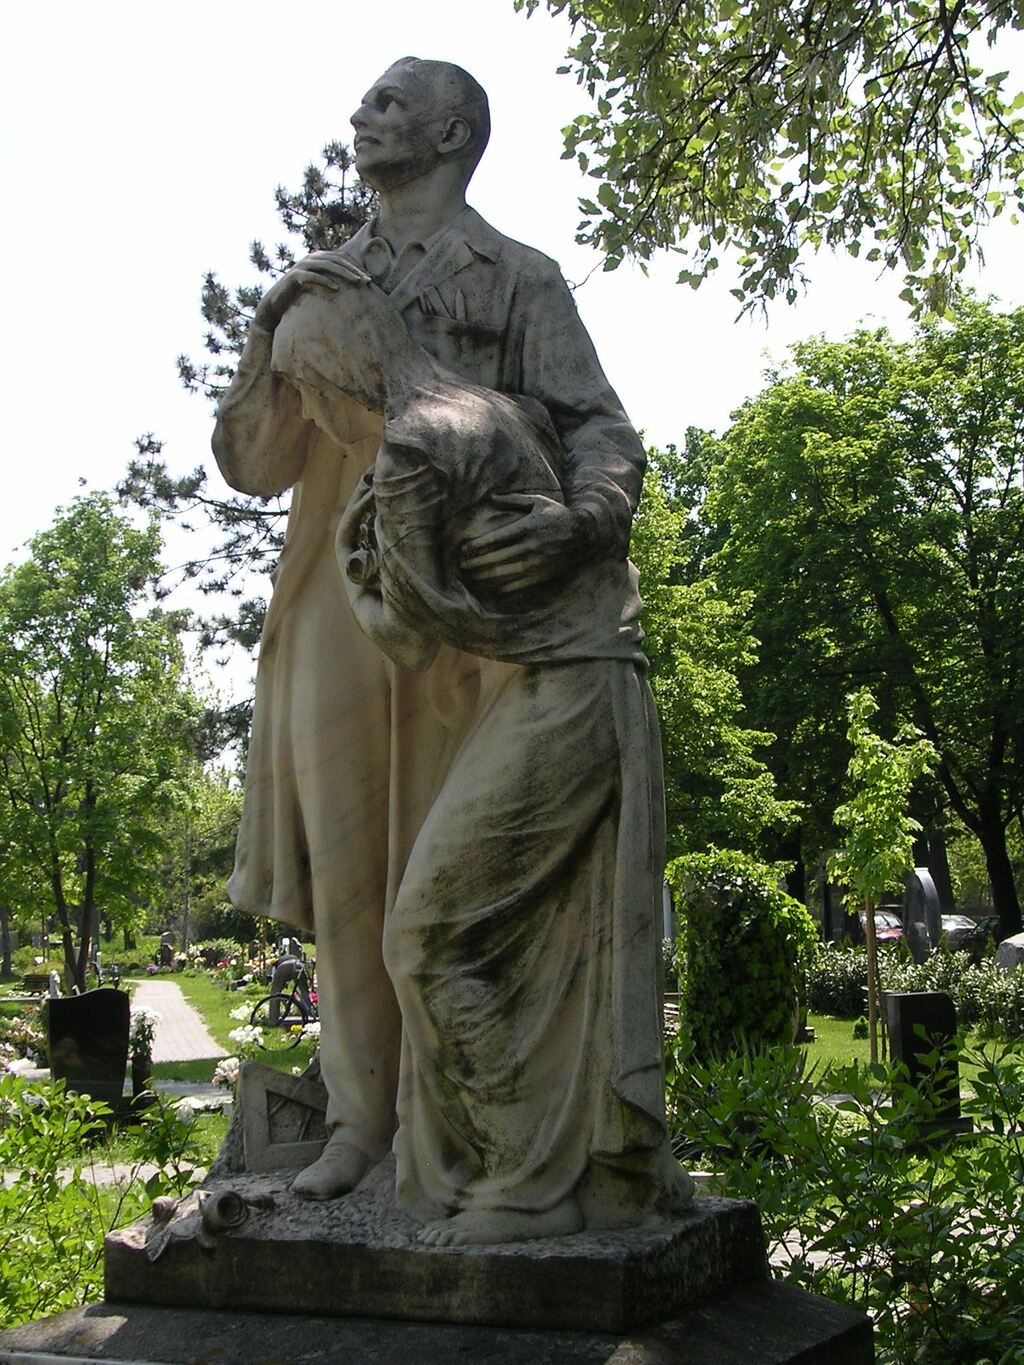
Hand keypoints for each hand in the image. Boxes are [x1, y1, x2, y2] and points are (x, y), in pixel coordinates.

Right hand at [252, 252, 370, 331]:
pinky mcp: (294, 277)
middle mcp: (310, 258)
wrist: (276, 304)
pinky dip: (325, 281)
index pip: (341, 258)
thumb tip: (354, 287)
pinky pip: (312, 277)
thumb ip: (332, 281)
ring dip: (343, 273)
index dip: (355, 266)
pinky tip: (336, 289)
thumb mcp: (319, 287)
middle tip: (366, 281)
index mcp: (318, 258)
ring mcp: (301, 266)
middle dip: (353, 269)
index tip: (369, 279)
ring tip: (356, 282)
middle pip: (336, 260)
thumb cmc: (300, 297)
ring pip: (326, 265)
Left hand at [458, 493, 580, 593]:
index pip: (495, 540)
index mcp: (526, 527)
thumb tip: (491, 497)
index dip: (476, 547)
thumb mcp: (538, 502)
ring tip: (471, 576)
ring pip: (503, 574)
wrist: (583, 534)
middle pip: (495, 558)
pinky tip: (490, 586)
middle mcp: (529, 547)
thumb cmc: (557, 515)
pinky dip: (501, 587)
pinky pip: (517, 584)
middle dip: (475, 563)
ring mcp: (535, 563)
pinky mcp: (541, 575)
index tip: (463, 550)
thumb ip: (513, 500)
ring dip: (484, 576)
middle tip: (461, 566)